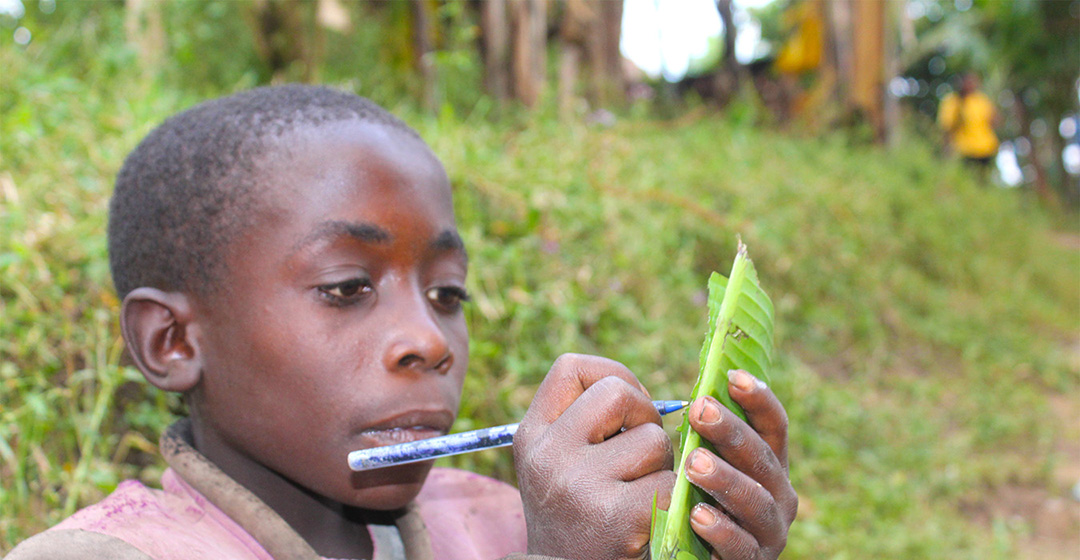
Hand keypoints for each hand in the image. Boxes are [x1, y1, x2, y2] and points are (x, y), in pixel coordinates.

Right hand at [513, 353, 676, 559]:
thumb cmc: (578, 516)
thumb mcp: (558, 463)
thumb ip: (585, 422)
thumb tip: (647, 393)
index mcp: (531, 435)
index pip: (571, 367)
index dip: (612, 375)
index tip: (625, 407)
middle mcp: (548, 455)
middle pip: (619, 393)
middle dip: (645, 416)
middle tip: (643, 452)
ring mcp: (579, 485)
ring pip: (654, 439)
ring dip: (662, 464)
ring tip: (642, 491)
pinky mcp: (617, 518)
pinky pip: (671, 481)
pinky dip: (673, 498)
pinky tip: (652, 517)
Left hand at [683, 370, 797, 559]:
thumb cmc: (700, 504)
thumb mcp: (707, 468)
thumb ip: (707, 440)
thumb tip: (696, 395)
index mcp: (770, 465)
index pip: (773, 426)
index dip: (758, 399)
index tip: (732, 375)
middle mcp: (779, 495)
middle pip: (762, 457)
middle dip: (732, 431)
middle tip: (699, 410)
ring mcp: (769, 532)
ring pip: (755, 500)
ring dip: (725, 478)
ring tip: (694, 463)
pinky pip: (741, 547)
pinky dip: (721, 530)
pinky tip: (697, 515)